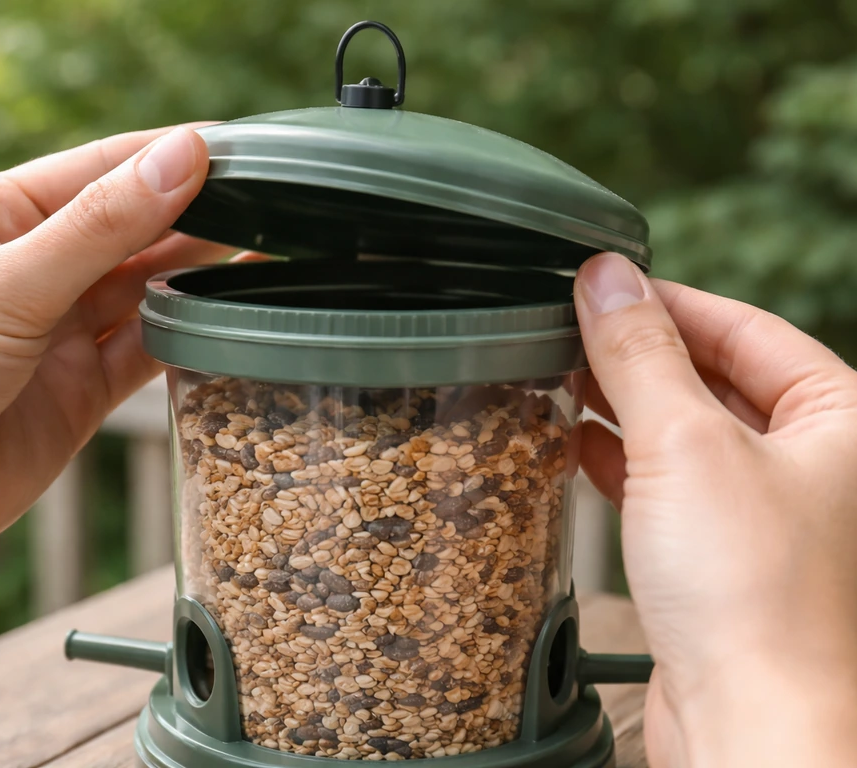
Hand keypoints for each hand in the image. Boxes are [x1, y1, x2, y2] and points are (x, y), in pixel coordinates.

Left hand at [0, 125, 232, 624]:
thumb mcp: (4, 284)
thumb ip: (100, 226)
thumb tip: (182, 157)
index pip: (97, 171)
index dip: (164, 157)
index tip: (234, 149)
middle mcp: (30, 273)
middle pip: (129, 232)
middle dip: (192, 218)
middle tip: (265, 205)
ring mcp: (57, 336)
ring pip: (145, 293)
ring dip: (197, 276)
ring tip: (262, 253)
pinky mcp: (79, 395)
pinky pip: (147, 354)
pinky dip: (187, 338)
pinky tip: (226, 318)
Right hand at [575, 253, 856, 766]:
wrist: (750, 727)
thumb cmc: (753, 597)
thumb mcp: (685, 445)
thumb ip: (640, 355)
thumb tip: (605, 279)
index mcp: (841, 419)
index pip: (745, 328)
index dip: (667, 302)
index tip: (598, 284)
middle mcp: (813, 461)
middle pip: (713, 376)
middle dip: (637, 355)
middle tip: (564, 329)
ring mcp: (766, 510)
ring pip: (685, 431)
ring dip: (620, 405)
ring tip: (555, 377)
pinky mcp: (722, 554)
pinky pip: (668, 484)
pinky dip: (619, 459)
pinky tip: (572, 443)